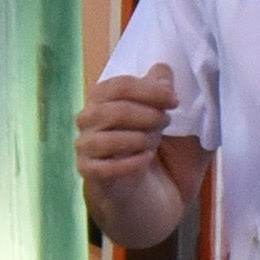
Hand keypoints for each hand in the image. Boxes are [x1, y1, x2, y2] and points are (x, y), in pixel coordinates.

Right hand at [76, 64, 179, 189]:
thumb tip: (163, 69)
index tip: (175, 100)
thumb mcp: (167, 117)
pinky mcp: (88, 172)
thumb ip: (163, 92)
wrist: (150, 190)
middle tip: (166, 123)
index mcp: (103, 98)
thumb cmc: (155, 147)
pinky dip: (131, 163)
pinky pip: (106, 167)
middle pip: (114, 110)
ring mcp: (85, 146)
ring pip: (108, 139)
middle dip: (148, 116)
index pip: (120, 85)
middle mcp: (88, 118)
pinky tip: (146, 160)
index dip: (150, 91)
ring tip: (154, 144)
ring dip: (140, 140)